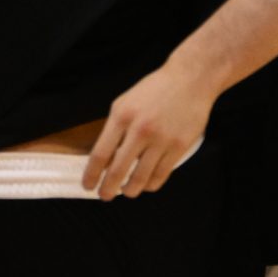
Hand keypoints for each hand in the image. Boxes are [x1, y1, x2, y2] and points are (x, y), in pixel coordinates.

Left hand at [84, 62, 214, 198]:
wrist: (189, 81)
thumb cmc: (154, 91)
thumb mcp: (125, 103)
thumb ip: (113, 129)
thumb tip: (103, 159)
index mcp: (122, 116)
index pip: (100, 154)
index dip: (92, 174)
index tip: (88, 185)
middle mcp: (140, 130)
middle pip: (118, 170)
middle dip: (108, 188)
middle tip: (104, 196)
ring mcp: (161, 140)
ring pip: (141, 178)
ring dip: (130, 190)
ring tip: (126, 191)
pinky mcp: (179, 147)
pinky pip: (161, 175)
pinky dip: (151, 185)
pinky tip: (146, 185)